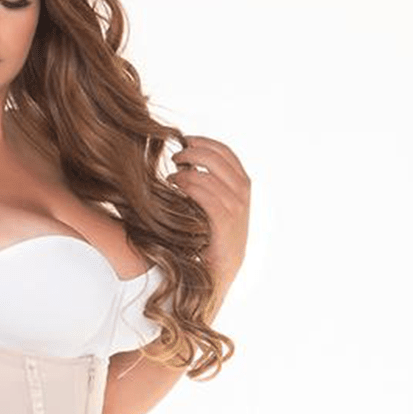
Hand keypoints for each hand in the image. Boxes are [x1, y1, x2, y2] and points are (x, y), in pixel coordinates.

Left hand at [169, 136, 249, 282]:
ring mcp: (237, 207)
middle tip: (175, 157)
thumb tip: (182, 164)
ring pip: (210, 176)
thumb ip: (205, 185)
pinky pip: (206, 195)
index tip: (185, 141)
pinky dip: (189, 186)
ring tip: (170, 176)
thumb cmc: (208, 238)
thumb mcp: (211, 206)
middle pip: (217, 158)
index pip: (225, 152)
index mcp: (242, 185)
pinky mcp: (226, 222)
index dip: (204, 142)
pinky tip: (175, 187)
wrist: (219, 272)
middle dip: (194, 152)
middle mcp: (243, 193)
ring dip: (187, 171)